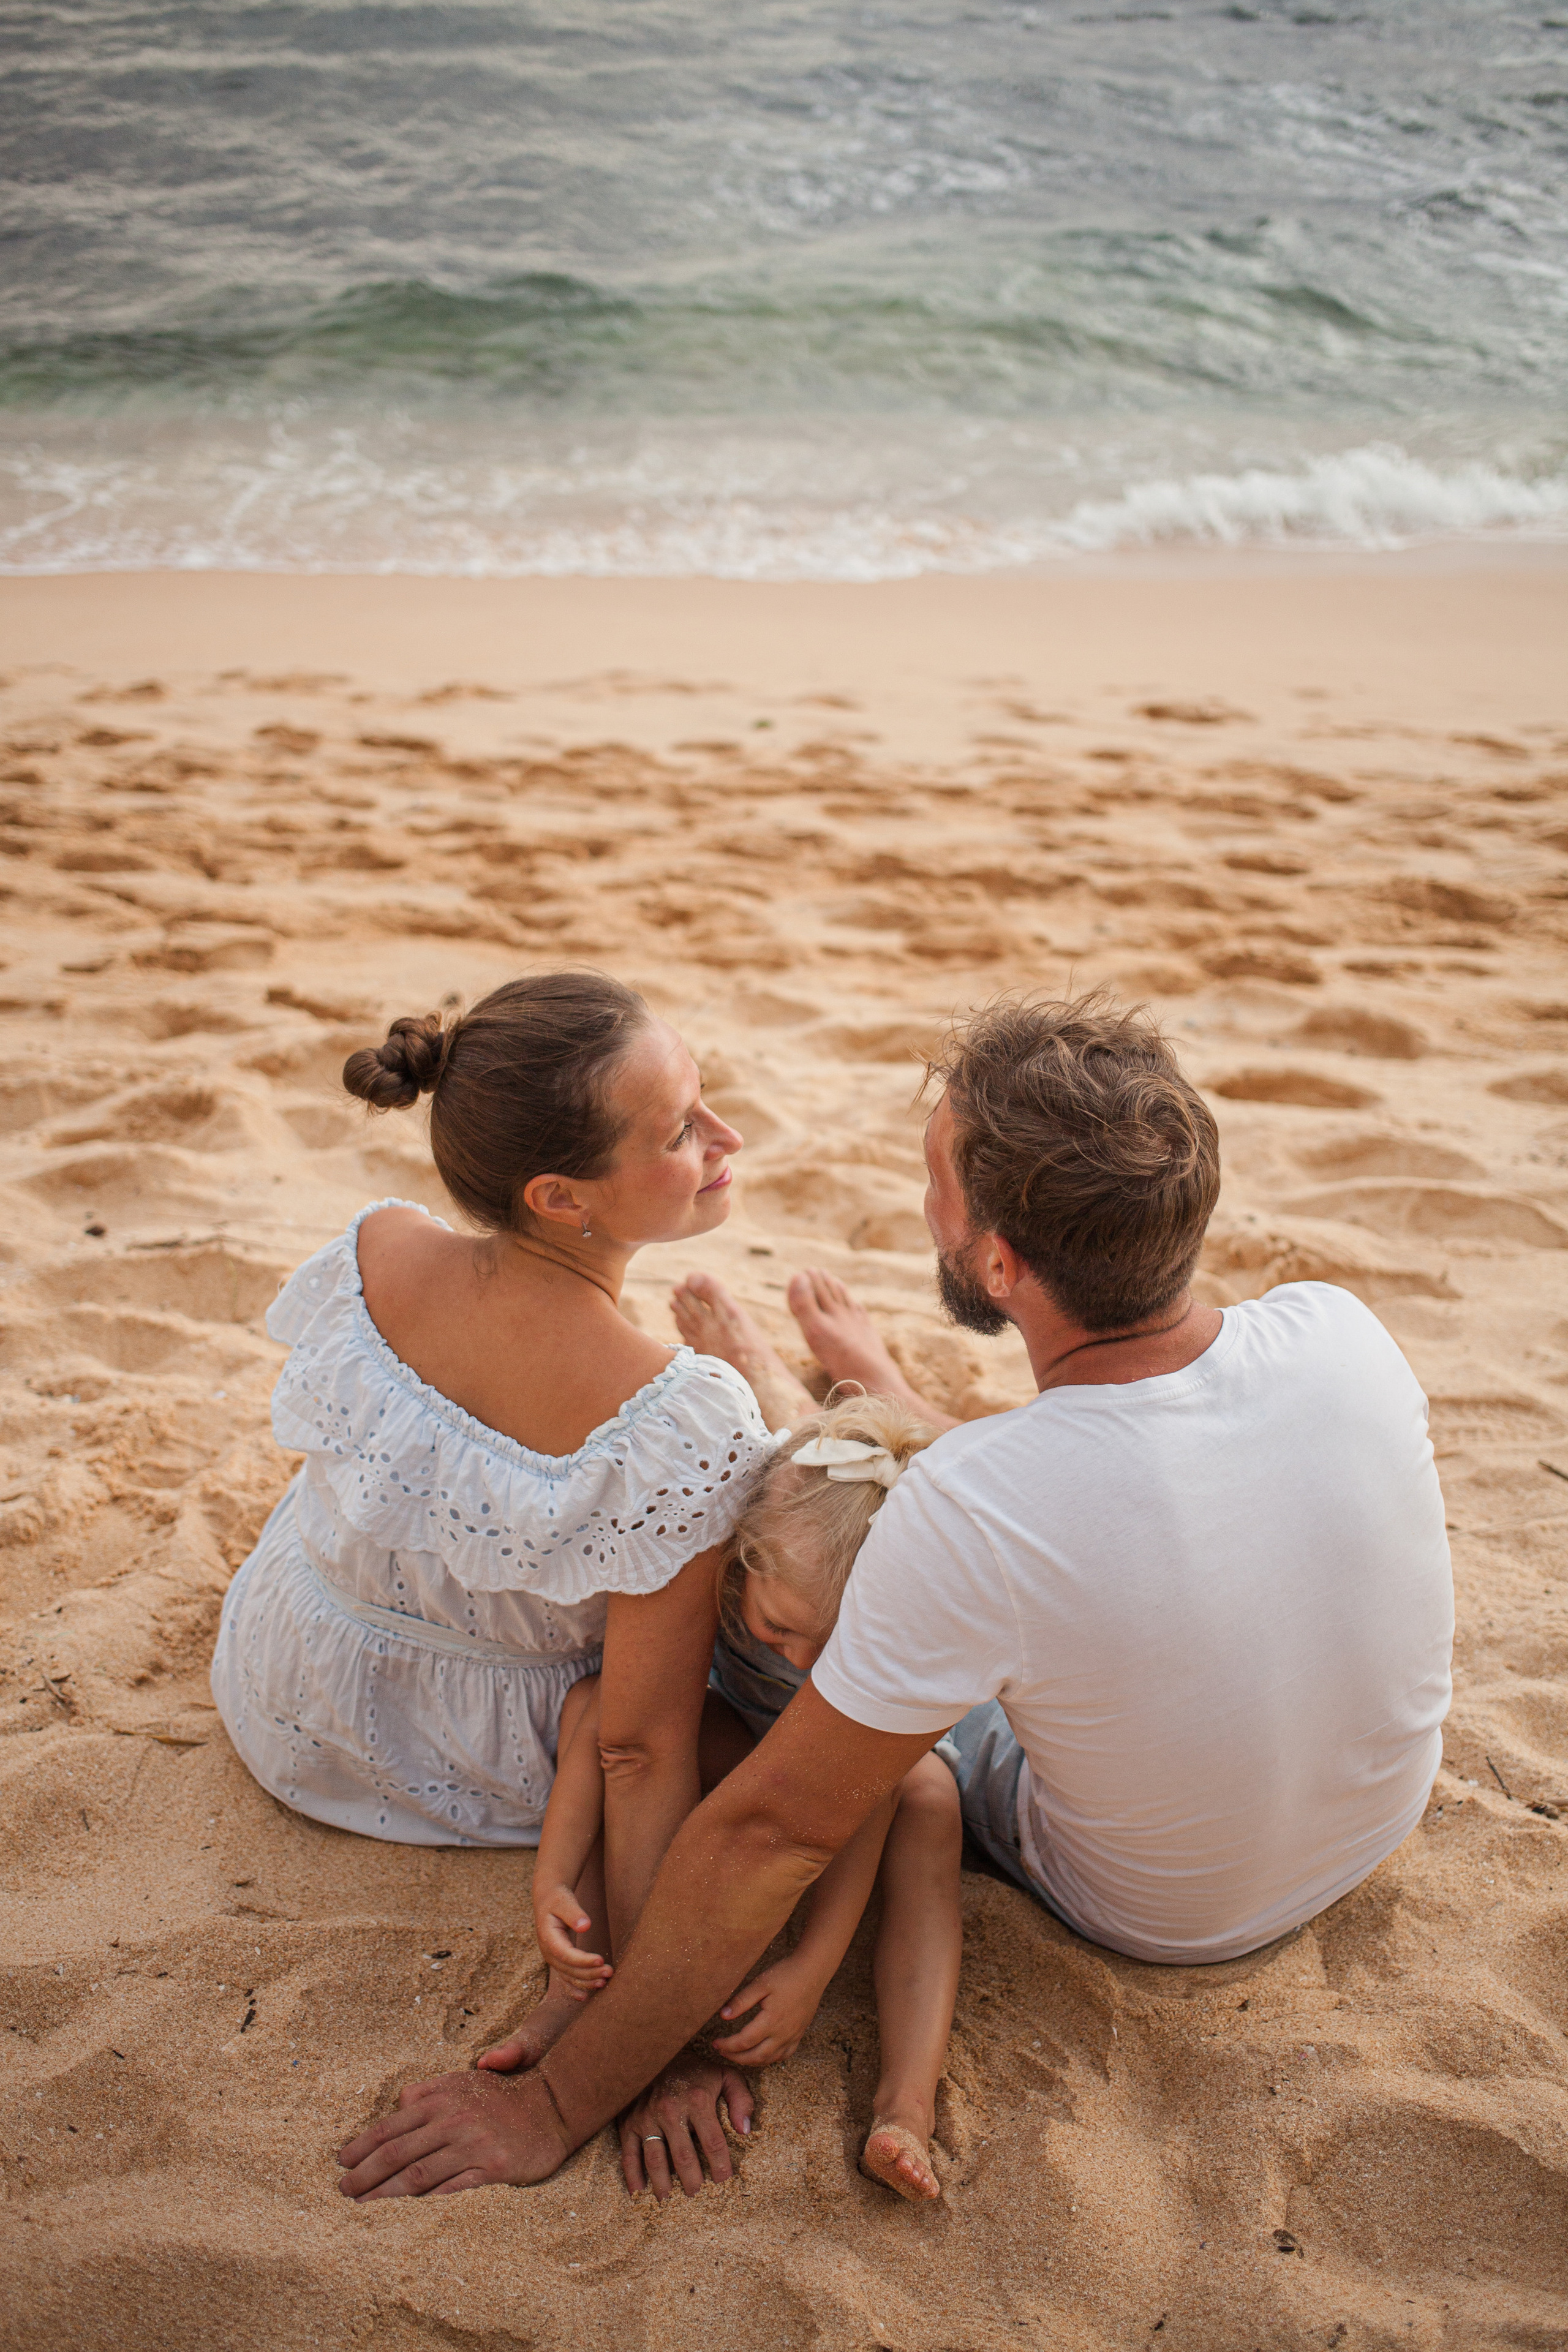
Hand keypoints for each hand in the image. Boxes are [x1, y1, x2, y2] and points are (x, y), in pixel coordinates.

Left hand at [336, 2066, 570, 2198]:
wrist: (550, 2105)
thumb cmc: (500, 2096)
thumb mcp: (461, 2082)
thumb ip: (428, 2093)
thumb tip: (398, 2107)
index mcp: (441, 2097)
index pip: (391, 2125)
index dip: (362, 2146)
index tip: (342, 2161)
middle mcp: (453, 2118)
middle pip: (397, 2152)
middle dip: (365, 2174)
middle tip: (344, 2189)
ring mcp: (472, 2143)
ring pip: (418, 2174)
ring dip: (387, 2192)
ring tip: (365, 2203)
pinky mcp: (492, 2167)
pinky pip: (451, 2188)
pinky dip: (427, 2200)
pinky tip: (408, 2208)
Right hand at [535, 1883, 611, 1996]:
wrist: (547, 1901)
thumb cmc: (557, 1899)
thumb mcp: (564, 1901)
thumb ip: (574, 1913)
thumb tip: (586, 1925)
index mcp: (548, 1938)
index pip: (566, 1954)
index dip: (583, 1960)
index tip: (601, 1960)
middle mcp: (548, 1952)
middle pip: (569, 1969)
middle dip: (590, 1972)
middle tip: (610, 1971)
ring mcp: (553, 1959)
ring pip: (569, 1976)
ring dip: (586, 1981)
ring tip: (605, 1982)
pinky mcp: (559, 1961)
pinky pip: (565, 1979)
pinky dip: (574, 1989)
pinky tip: (584, 1997)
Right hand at [617, 2049, 754, 2200]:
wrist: (655, 2051)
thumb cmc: (695, 2071)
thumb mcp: (724, 2076)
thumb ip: (741, 2099)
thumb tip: (744, 2130)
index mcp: (697, 2100)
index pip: (713, 2142)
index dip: (721, 2166)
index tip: (724, 2181)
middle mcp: (671, 2110)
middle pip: (684, 2157)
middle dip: (692, 2182)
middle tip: (697, 2196)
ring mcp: (647, 2117)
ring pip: (656, 2160)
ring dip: (663, 2185)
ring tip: (669, 2201)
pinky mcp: (628, 2122)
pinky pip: (629, 2153)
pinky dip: (632, 2176)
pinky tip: (639, 2192)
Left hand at [710, 1959, 825, 2066]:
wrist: (812, 1971)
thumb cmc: (786, 1974)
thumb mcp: (760, 1983)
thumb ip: (741, 2001)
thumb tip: (723, 2016)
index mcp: (771, 2021)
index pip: (744, 2041)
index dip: (728, 2045)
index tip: (715, 2043)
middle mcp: (783, 2033)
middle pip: (756, 2056)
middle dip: (736, 2057)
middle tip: (722, 2051)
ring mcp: (793, 2036)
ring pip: (770, 2059)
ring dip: (751, 2061)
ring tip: (737, 2054)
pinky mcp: (799, 2034)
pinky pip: (784, 2055)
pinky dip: (770, 2059)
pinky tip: (762, 2054)